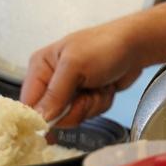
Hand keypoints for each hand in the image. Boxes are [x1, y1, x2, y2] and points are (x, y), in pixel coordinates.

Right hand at [20, 21, 144, 126]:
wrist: (137, 45)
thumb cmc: (105, 46)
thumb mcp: (76, 66)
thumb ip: (55, 93)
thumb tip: (39, 118)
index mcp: (41, 67)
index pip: (28, 103)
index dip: (40, 117)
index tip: (57, 119)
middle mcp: (52, 80)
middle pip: (51, 115)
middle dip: (75, 108)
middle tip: (87, 92)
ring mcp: (70, 90)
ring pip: (72, 117)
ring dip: (91, 105)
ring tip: (99, 86)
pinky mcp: (86, 97)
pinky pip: (88, 114)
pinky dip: (101, 103)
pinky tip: (106, 88)